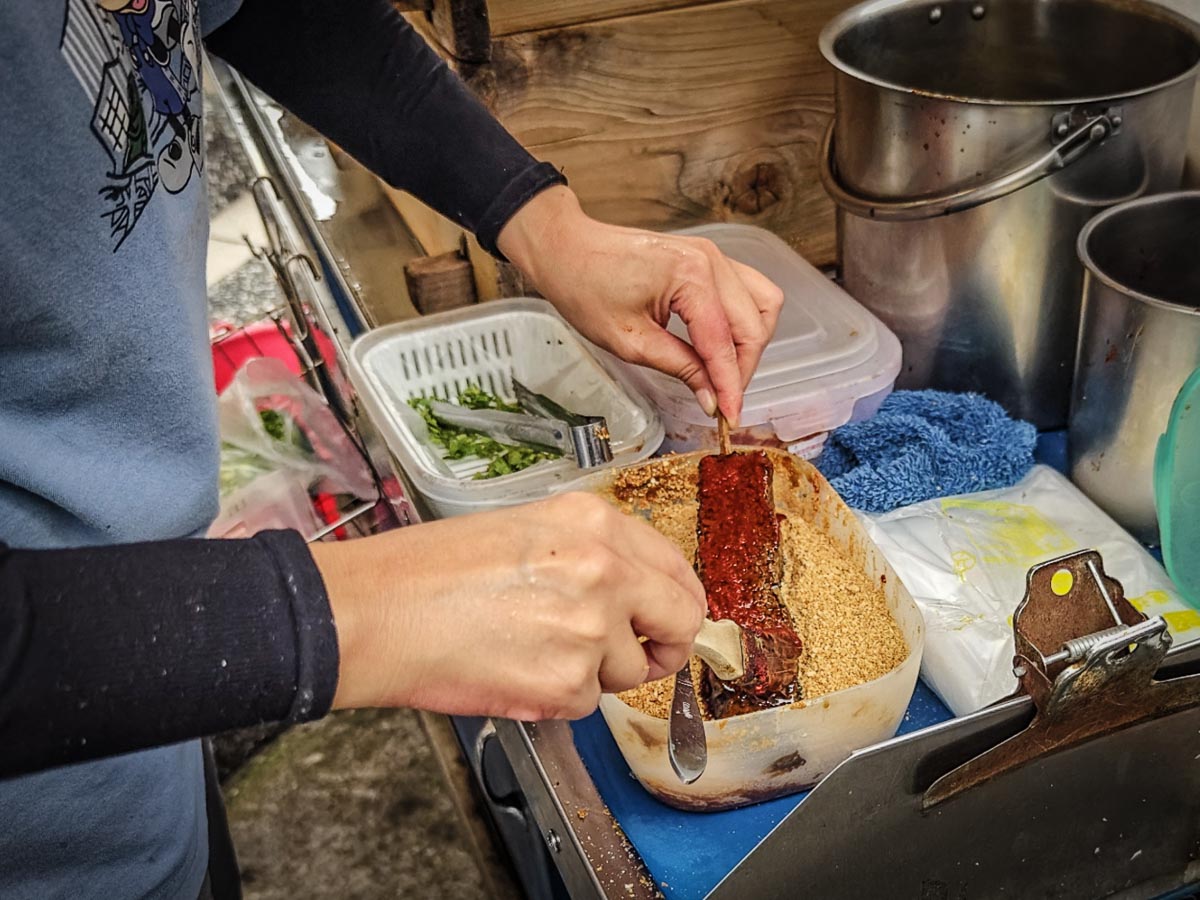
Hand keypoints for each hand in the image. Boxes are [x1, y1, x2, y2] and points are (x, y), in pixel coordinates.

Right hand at [311, 493, 705, 720]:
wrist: (380, 610)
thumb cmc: (432, 569)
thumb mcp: (524, 528)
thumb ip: (589, 553)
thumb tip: (634, 590)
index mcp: (595, 523)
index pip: (675, 568)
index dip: (677, 601)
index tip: (671, 618)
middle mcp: (606, 570)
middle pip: (680, 621)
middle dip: (666, 646)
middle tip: (644, 656)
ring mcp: (592, 629)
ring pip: (629, 671)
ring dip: (594, 673)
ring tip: (533, 651)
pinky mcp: (568, 683)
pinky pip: (585, 703)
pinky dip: (556, 698)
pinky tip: (514, 670)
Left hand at [497, 186, 783, 426]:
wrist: (567, 249)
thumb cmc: (586, 287)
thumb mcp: (630, 341)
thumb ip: (679, 368)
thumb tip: (711, 397)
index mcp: (691, 277)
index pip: (724, 342)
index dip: (730, 385)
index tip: (731, 417)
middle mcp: (711, 260)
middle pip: (753, 325)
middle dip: (742, 368)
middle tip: (724, 401)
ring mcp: (713, 255)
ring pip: (761, 305)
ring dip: (750, 343)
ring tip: (725, 374)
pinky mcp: (708, 258)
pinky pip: (747, 291)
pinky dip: (743, 322)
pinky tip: (723, 346)